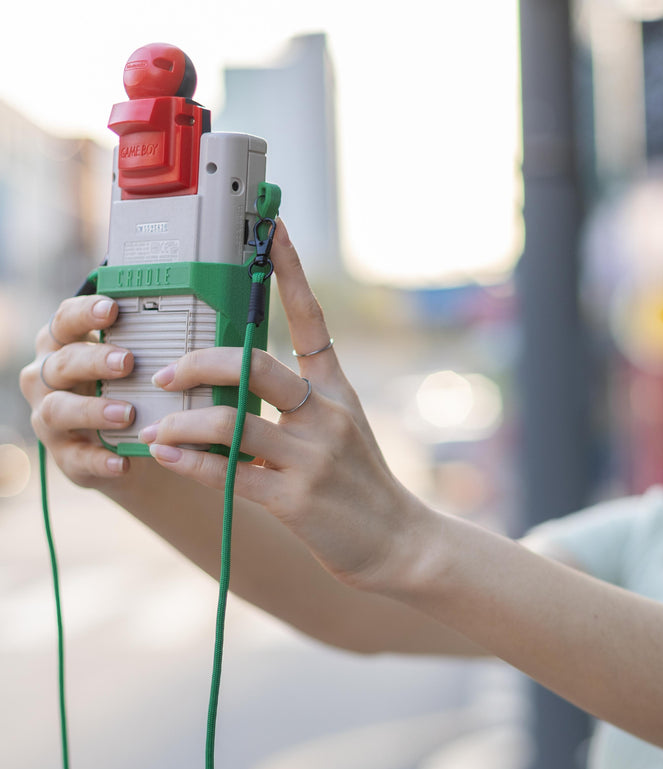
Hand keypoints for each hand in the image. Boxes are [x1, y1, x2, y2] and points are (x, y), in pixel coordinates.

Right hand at [20, 295, 135, 485]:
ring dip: (91, 410)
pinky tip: (122, 462)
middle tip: (127, 362)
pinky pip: (76, 457)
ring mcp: (50, 418)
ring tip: (126, 413)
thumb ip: (151, 348)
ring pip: (58, 409)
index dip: (84, 313)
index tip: (112, 309)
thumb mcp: (138, 368)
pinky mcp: (65, 455)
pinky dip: (99, 460)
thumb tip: (197, 327)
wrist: (131, 448)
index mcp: (64, 346)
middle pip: (62, 363)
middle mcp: (47, 378)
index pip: (65, 321)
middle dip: (94, 360)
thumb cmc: (133, 391)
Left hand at [138, 220, 432, 591]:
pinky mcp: (295, 498)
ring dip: (183, 423)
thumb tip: (234, 389)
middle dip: (202, 362)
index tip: (270, 227)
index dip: (289, 271)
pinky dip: (191, 463)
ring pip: (231, 422)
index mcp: (337, 391)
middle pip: (255, 366)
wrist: (400, 541)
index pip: (311, 319)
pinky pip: (229, 473)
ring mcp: (312, 456)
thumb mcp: (344, 430)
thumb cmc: (362, 485)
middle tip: (169, 370)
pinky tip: (167, 457)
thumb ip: (300, 404)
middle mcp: (326, 414)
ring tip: (157, 429)